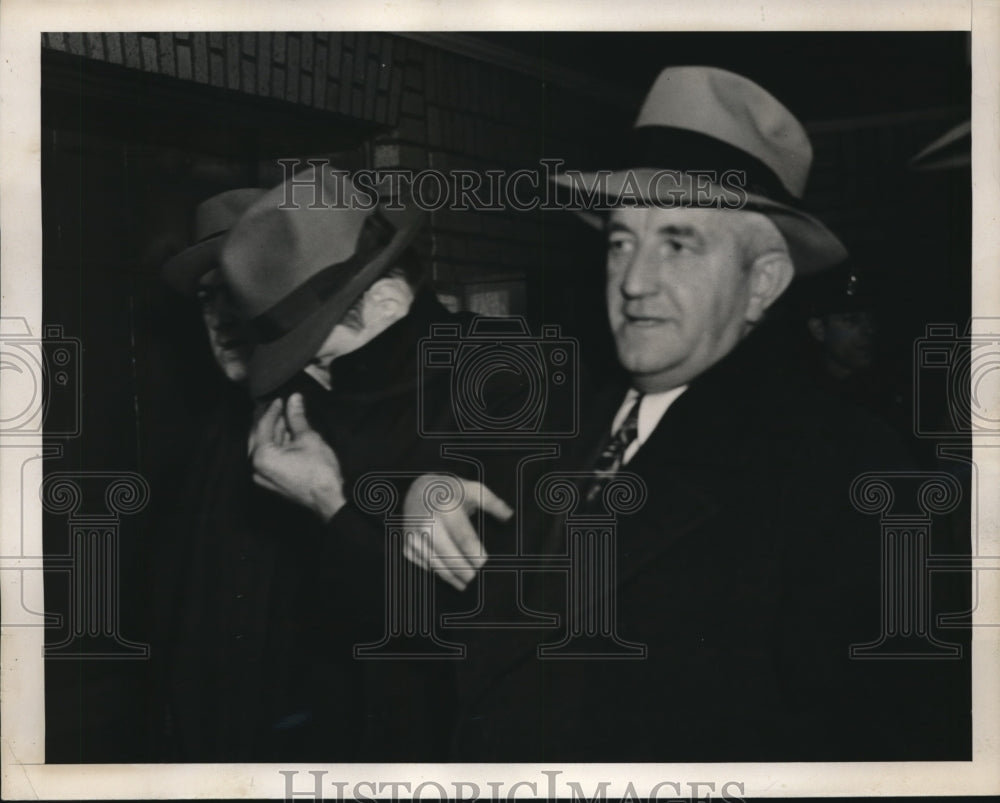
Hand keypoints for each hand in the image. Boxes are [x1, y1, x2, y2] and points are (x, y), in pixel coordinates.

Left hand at [249, 393, 345, 520]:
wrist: (329, 499)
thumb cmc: (318, 469)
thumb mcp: (308, 438)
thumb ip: (297, 417)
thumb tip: (295, 398)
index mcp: (260, 457)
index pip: (263, 427)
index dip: (273, 411)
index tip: (282, 399)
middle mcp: (256, 468)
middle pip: (261, 438)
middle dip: (273, 422)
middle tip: (284, 408)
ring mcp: (264, 477)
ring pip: (267, 449)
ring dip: (277, 434)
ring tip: (289, 420)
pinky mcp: (273, 482)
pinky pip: (271, 459)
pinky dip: (279, 447)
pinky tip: (290, 437)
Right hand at [402, 474, 512, 590]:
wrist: (418, 488)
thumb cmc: (451, 491)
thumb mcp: (473, 489)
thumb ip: (493, 503)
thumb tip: (510, 515)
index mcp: (447, 508)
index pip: (463, 536)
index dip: (474, 553)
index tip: (484, 563)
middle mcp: (427, 522)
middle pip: (447, 554)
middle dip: (463, 569)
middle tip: (475, 578)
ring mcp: (414, 534)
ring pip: (434, 562)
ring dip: (450, 576)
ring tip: (465, 584)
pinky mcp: (407, 543)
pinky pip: (422, 563)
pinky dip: (435, 572)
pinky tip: (449, 576)